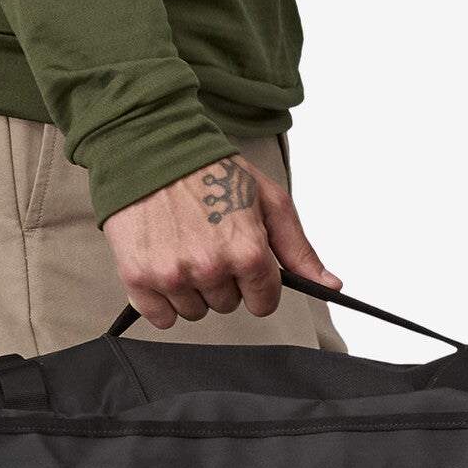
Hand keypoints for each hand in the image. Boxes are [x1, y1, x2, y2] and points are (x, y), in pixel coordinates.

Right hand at [102, 154, 339, 329]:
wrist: (151, 150)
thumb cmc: (210, 171)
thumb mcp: (268, 201)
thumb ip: (299, 249)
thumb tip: (330, 284)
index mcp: (247, 250)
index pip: (264, 302)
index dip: (257, 283)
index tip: (243, 261)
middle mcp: (210, 267)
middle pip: (227, 305)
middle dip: (222, 280)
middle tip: (207, 241)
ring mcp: (172, 276)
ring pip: (194, 312)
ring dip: (191, 289)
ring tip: (183, 247)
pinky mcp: (138, 279)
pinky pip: (160, 317)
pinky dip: (161, 298)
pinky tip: (162, 262)